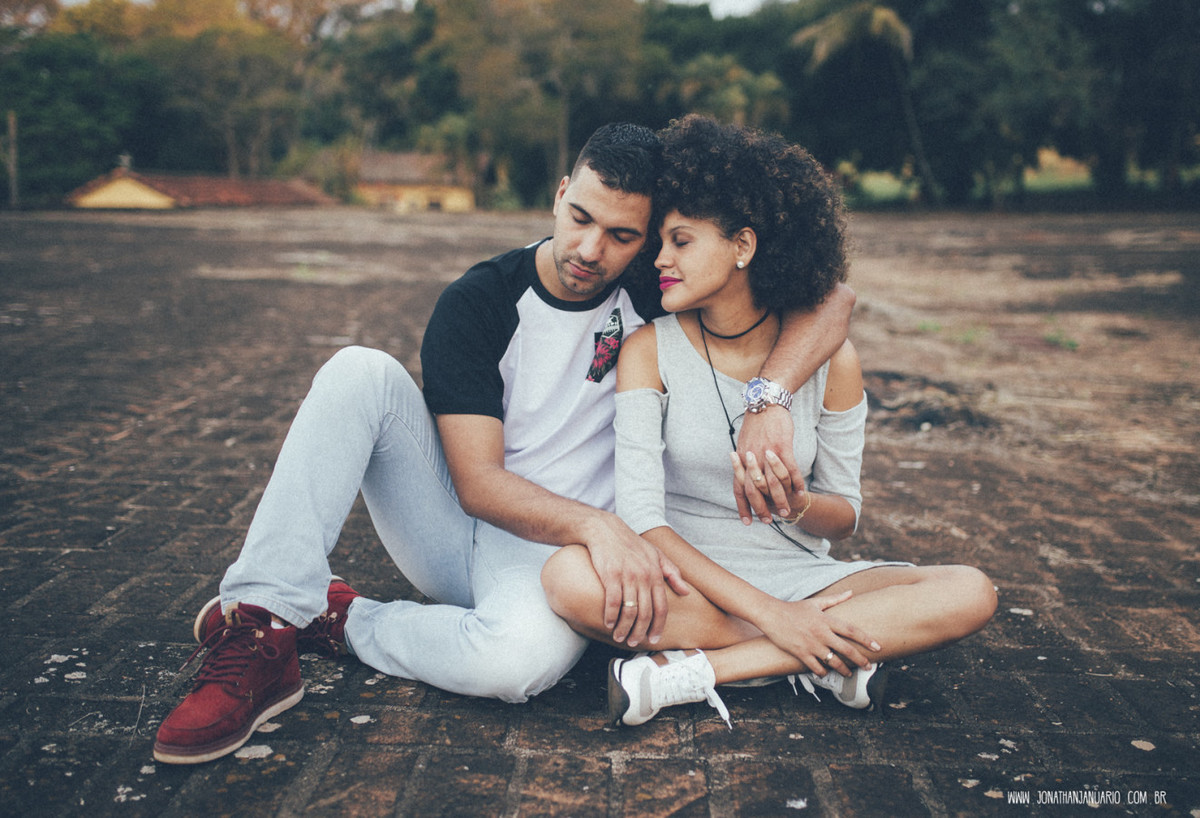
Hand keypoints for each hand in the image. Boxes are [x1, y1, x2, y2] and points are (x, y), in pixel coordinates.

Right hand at [583, 515, 689, 647]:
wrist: (605, 530)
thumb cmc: (631, 543)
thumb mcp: (656, 554)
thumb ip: (672, 573)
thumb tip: (686, 592)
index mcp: (656, 573)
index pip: (661, 607)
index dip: (658, 626)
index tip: (654, 639)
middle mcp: (643, 576)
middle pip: (645, 613)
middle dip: (640, 632)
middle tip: (634, 643)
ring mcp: (627, 576)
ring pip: (629, 611)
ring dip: (624, 628)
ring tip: (620, 637)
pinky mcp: (610, 575)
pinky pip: (612, 602)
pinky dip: (610, 616)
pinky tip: (608, 624)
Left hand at [734, 406, 799, 523]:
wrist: (765, 402)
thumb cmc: (755, 423)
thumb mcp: (743, 442)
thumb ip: (743, 460)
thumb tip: (743, 474)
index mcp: (741, 459)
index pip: (738, 487)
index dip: (742, 506)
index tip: (746, 522)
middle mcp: (751, 458)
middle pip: (755, 489)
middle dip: (761, 508)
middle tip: (767, 521)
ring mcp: (767, 453)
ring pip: (773, 482)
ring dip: (781, 500)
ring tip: (786, 512)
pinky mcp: (782, 446)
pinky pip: (790, 469)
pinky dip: (795, 482)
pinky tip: (800, 491)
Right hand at [758, 591, 881, 676]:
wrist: (772, 615)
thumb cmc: (794, 609)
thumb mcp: (815, 603)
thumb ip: (835, 599)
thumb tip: (851, 592)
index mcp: (826, 620)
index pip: (851, 631)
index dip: (866, 639)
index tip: (877, 647)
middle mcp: (821, 633)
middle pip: (846, 649)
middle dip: (860, 660)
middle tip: (868, 666)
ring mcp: (811, 645)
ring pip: (833, 662)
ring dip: (844, 670)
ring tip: (849, 673)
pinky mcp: (801, 653)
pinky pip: (816, 667)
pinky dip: (823, 672)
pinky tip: (826, 673)